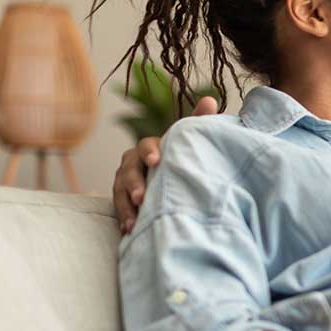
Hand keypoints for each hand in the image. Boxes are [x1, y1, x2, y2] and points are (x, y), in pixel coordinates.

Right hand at [113, 96, 217, 233]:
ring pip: (120, 191)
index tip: (156, 161)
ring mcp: (125, 181)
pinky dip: (123, 218)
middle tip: (141, 197)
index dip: (149, 152)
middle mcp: (133, 162)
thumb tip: (211, 100)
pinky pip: (119, 208)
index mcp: (150, 146)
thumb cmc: (183, 155)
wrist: (173, 177)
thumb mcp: (191, 140)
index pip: (146, 145)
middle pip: (128, 170)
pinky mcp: (123, 199)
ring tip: (133, 220)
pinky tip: (129, 230)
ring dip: (125, 205)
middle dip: (133, 184)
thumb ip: (199, 121)